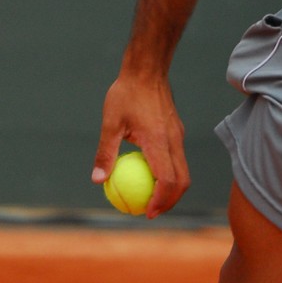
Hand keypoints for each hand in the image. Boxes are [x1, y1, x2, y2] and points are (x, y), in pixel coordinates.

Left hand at [92, 64, 189, 217]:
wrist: (147, 70)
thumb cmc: (126, 94)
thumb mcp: (110, 123)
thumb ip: (105, 152)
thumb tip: (97, 180)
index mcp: (159, 141)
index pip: (167, 180)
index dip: (160, 201)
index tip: (147, 212)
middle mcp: (174, 141)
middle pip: (182, 181)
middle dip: (170, 201)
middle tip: (151, 212)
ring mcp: (178, 136)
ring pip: (183, 171)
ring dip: (172, 189)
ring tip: (152, 198)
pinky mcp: (177, 131)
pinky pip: (178, 159)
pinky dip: (170, 173)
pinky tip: (150, 174)